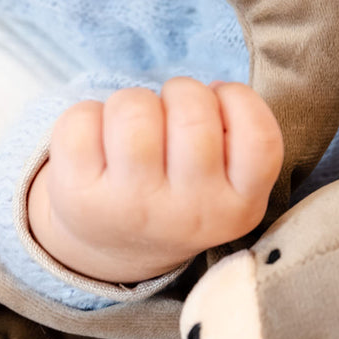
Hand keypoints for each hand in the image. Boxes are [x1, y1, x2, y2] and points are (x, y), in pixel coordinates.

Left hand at [27, 78, 283, 284]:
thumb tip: (211, 90)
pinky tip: (99, 138)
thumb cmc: (185, 191)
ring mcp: (131, 207)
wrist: (119, 248)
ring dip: (135, 101)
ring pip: (134, 110)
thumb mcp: (231, 182)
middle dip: (182, 92)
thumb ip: (239, 137)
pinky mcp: (79, 196)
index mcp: (239, 207)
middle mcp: (189, 213)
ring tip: (136, 125)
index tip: (222, 102)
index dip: (240, 99)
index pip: (259, 138)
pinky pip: (81, 117)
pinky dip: (88, 113)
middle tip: (174, 113)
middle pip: (193, 112)